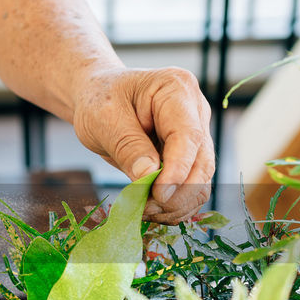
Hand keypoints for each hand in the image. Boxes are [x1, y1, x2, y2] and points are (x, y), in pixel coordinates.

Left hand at [72, 67, 214, 222]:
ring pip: (201, 180)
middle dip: (177, 192)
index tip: (159, 194)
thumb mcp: (105, 119)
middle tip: (146, 208)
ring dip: (176, 203)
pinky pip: (191, 187)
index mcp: (177, 89)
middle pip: (202, 161)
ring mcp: (195, 134)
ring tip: (144, 209)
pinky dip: (174, 205)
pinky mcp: (189, 156)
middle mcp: (195, 111)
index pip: (188, 136)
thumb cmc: (100, 100)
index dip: (178, 169)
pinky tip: (151, 209)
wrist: (98, 98)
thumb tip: (148, 177)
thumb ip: (128, 147)